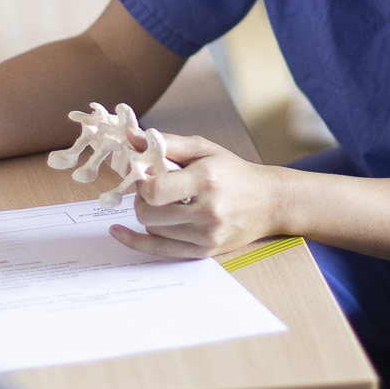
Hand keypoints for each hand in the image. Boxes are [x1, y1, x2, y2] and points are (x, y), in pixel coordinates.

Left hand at [110, 132, 285, 260]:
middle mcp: (207, 211)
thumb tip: (130, 137)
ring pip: (153, 229)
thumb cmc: (234, 172)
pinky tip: (120, 232)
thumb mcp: (204, 149)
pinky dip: (137, 241)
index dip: (140, 183)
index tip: (144, 175)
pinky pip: (159, 251)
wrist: (270, 202)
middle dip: (141, 199)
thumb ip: (166, 143)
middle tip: (150, 189)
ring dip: (149, 215)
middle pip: (148, 213)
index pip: (154, 190)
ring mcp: (206, 235)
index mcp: (206, 180)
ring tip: (164, 202)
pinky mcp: (204, 251)